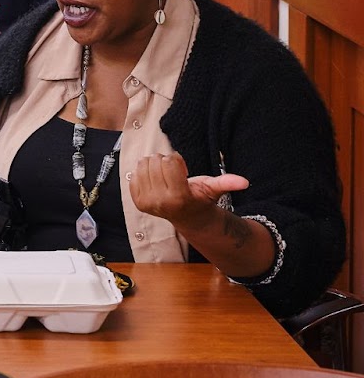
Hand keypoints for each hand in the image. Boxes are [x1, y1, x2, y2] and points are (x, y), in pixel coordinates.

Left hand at [127, 153, 247, 234]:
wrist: (187, 217)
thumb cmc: (200, 198)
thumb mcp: (213, 189)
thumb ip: (227, 184)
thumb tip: (245, 182)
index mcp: (178, 196)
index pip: (169, 161)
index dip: (177, 160)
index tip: (182, 169)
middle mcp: (159, 201)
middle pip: (155, 161)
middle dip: (164, 161)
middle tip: (173, 173)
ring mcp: (146, 202)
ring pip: (142, 164)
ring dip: (153, 165)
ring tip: (164, 177)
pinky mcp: (137, 201)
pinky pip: (133, 174)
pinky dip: (144, 173)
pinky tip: (155, 182)